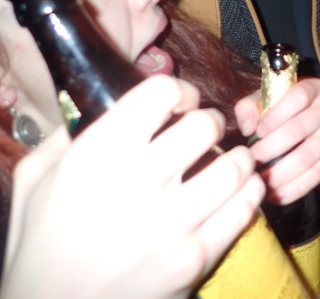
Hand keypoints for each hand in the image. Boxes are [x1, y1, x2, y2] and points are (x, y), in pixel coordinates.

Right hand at [1, 75, 264, 298]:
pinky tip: (243, 189)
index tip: (182, 103)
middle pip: (204, 126)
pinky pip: (242, 211)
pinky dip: (251, 193)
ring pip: (234, 168)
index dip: (179, 92)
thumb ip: (68, 135)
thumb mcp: (35, 179)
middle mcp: (135, 184)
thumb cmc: (40, 244)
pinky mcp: (192, 259)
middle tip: (207, 131)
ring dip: (238, 158)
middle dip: (211, 122)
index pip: (160, 93)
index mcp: (96, 155)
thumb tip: (103, 103)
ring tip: (231, 161)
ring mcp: (169, 225)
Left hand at [235, 77, 319, 204]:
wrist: (302, 135)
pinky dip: (296, 187)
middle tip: (252, 162)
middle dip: (272, 148)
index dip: (277, 115)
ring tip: (261, 180)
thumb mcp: (259, 105)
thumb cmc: (276, 115)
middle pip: (301, 128)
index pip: (299, 96)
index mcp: (312, 87)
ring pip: (308, 155)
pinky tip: (277, 194)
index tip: (257, 132)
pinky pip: (318, 174)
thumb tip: (249, 126)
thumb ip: (248, 109)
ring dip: (281, 171)